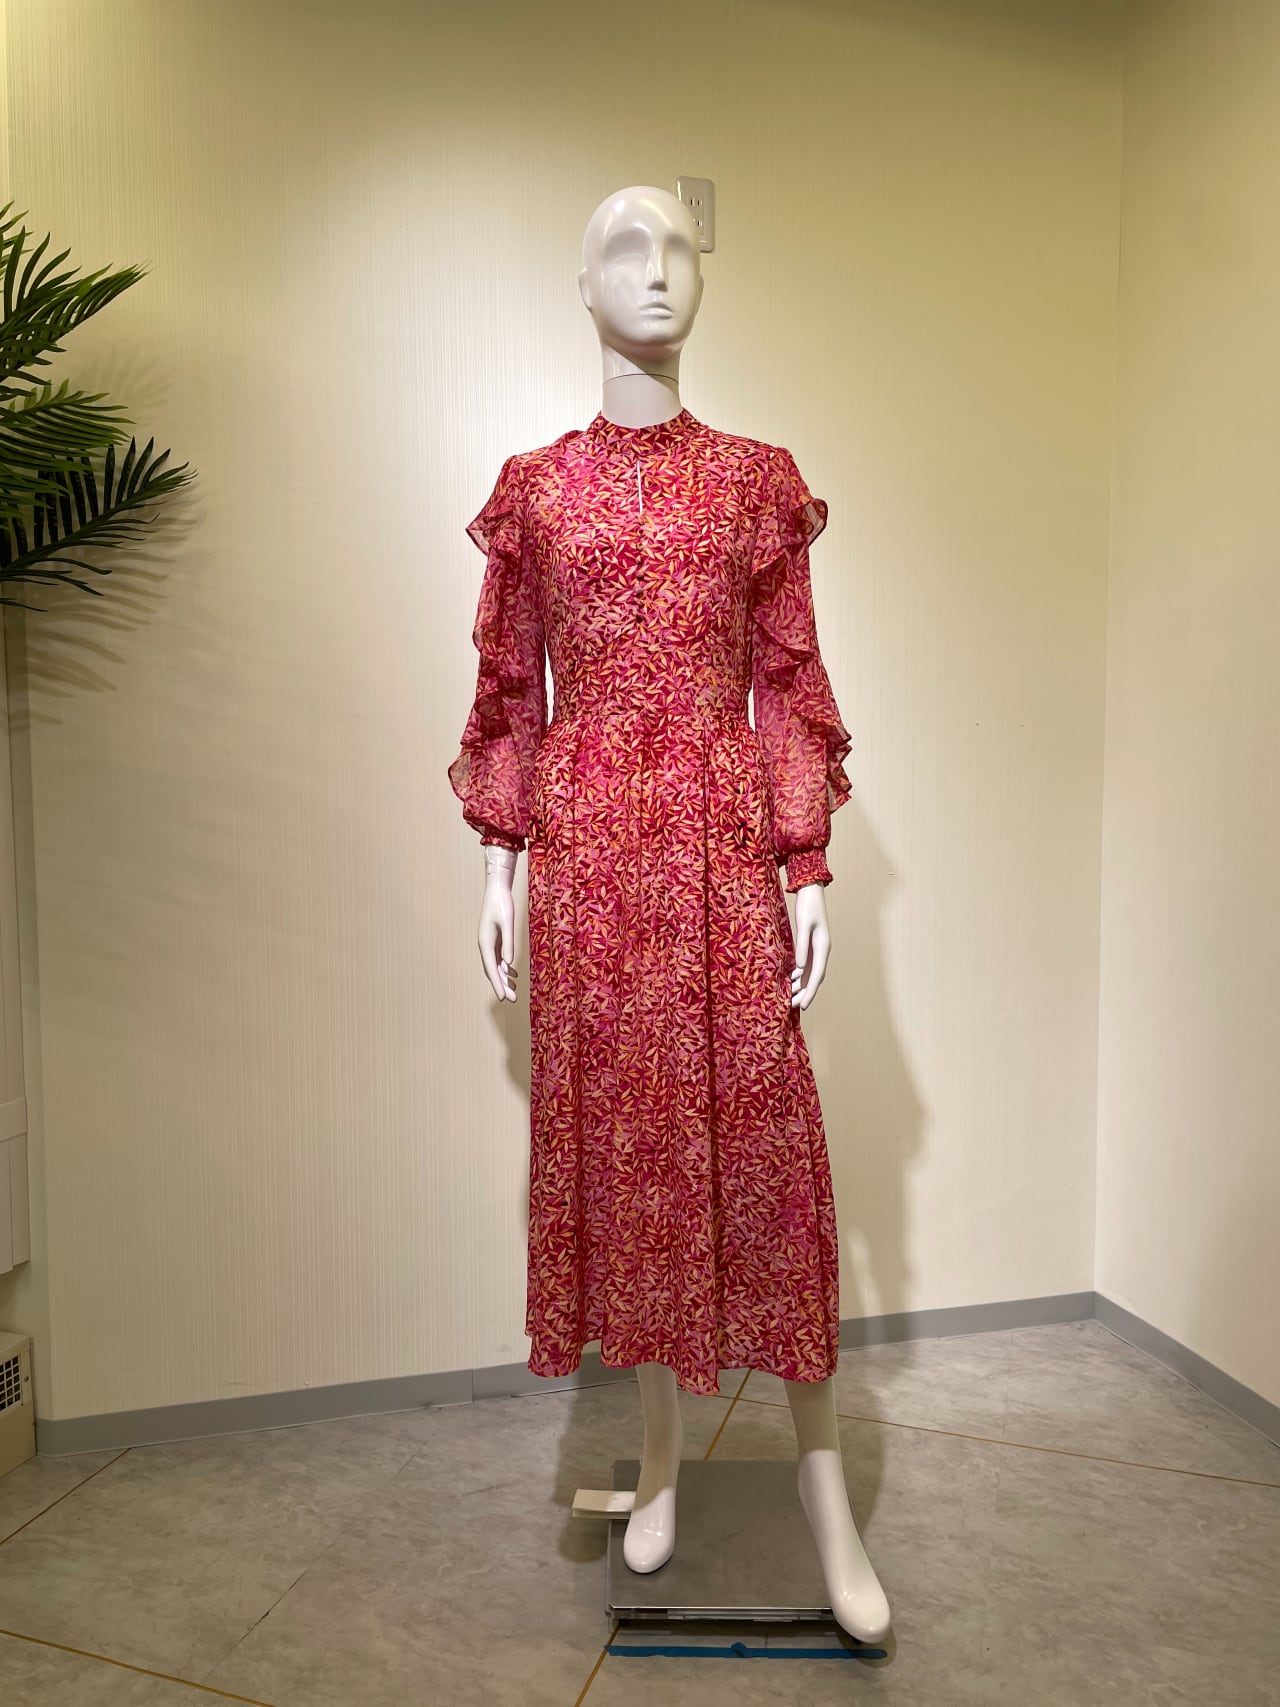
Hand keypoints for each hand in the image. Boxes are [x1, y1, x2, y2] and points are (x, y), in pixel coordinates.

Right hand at [479, 846, 519, 1001]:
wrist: (497, 888)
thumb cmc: (502, 903)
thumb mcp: (507, 922)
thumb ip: (508, 942)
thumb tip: (509, 963)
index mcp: (485, 942)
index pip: (491, 968)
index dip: (497, 984)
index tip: (503, 998)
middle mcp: (485, 945)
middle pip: (492, 970)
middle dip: (502, 985)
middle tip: (512, 1000)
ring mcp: (489, 942)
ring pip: (496, 965)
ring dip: (504, 978)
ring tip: (514, 990)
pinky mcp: (494, 938)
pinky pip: (498, 958)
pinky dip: (506, 967)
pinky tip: (513, 973)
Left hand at [790, 881, 830, 1009]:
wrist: (811, 890)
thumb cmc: (807, 906)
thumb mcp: (803, 925)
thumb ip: (801, 946)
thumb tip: (799, 969)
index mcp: (823, 946)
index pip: (817, 974)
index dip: (810, 992)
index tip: (804, 1006)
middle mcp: (821, 950)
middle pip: (814, 977)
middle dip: (805, 993)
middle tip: (793, 1007)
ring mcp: (816, 948)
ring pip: (810, 973)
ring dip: (802, 986)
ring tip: (790, 999)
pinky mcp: (810, 944)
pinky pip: (806, 965)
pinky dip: (799, 976)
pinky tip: (790, 982)